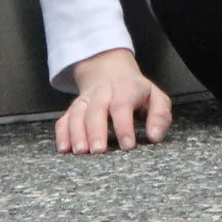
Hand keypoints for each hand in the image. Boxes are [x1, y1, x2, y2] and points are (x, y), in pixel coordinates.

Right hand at [58, 49, 172, 153]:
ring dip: (77, 133)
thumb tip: (155, 136)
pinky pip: (64, 119)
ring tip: (80, 152)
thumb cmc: (135, 91)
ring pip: (77, 114)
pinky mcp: (74, 109)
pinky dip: (62, 134)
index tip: (127, 146)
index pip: (122, 106)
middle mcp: (102, 93)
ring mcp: (85, 100)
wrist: (109, 69)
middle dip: (96, 131)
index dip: (124, 126)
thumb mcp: (156, 97)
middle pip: (96, 109)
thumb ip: (159, 116)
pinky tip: (64, 149)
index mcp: (125, 89)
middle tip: (98, 151)